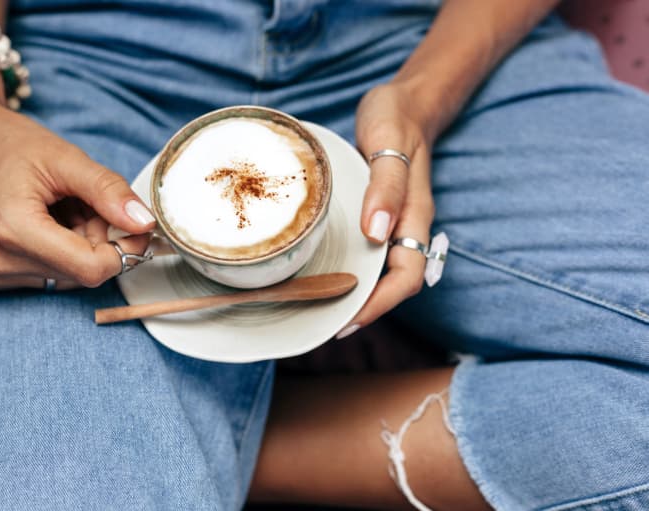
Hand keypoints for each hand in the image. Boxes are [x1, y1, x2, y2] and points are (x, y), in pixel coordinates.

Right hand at [0, 96, 154, 290]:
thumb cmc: (11, 144)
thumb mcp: (67, 158)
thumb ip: (109, 192)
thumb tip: (145, 223)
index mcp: (12, 231)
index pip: (91, 269)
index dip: (125, 250)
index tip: (136, 225)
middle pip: (82, 273)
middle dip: (101, 242)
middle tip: (90, 204)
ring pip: (69, 276)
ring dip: (82, 246)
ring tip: (66, 208)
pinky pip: (50, 274)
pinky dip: (63, 251)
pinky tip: (50, 222)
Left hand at [338, 82, 435, 336]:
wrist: (404, 103)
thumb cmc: (396, 118)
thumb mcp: (389, 141)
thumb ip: (386, 186)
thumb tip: (376, 234)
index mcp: (414, 216)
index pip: (406, 276)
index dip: (380, 304)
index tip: (348, 320)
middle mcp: (404, 226)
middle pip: (392, 283)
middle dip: (363, 309)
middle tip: (324, 325)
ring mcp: (391, 222)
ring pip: (378, 271)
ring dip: (355, 293)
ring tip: (319, 308)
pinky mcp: (375, 215)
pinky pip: (366, 252)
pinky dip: (348, 268)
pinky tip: (322, 271)